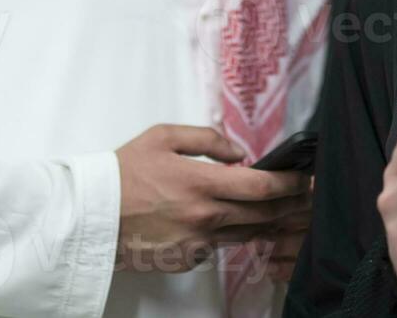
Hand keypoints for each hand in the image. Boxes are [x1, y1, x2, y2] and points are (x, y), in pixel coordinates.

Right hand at [114, 125, 311, 272]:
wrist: (92, 217)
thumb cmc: (124, 173)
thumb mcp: (162, 137)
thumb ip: (207, 139)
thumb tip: (240, 153)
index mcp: (201, 183)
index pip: (262, 187)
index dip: (290, 183)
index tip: (303, 177)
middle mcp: (205, 217)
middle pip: (263, 214)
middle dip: (288, 204)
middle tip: (304, 194)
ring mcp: (198, 243)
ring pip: (246, 232)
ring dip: (267, 221)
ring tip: (282, 208)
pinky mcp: (188, 259)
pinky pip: (219, 244)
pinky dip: (228, 232)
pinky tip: (230, 221)